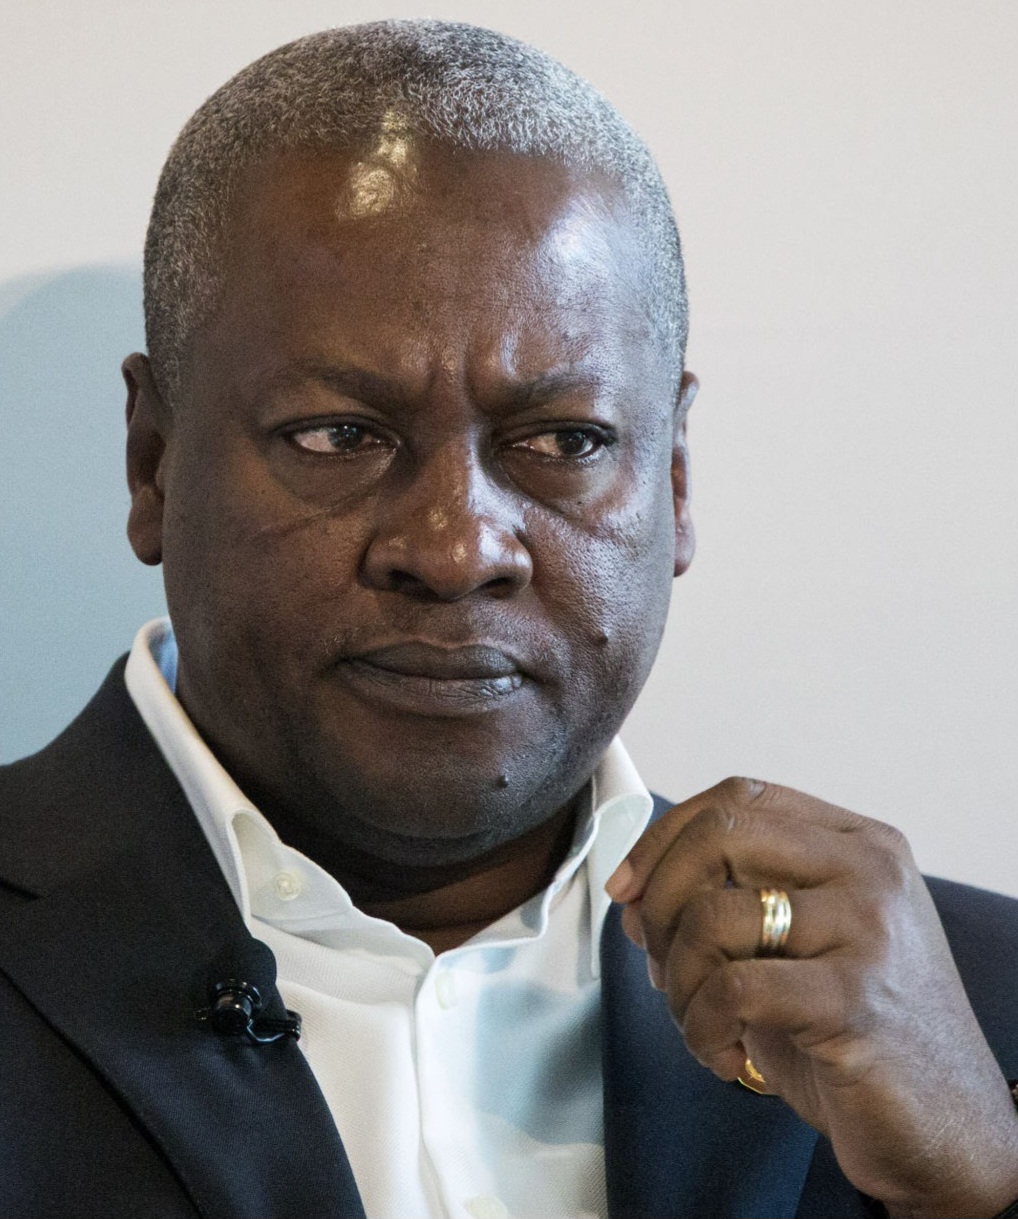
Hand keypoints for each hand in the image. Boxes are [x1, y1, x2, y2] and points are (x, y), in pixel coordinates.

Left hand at [606, 778, 1017, 1217]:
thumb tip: (631, 895)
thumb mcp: (797, 945)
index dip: (665, 835)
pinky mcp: (854, 998)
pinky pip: (731, 988)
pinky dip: (700, 1026)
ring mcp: (867, 928)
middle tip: (655, 961)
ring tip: (698, 1022)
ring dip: (676, 979)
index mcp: (857, 841)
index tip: (626, 888)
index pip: (738, 796)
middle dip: (659, 898)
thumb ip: (728, 903)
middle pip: (720, 834)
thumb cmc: (858, 1033)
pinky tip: (721, 1054)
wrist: (947, 1128)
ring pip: (713, 914)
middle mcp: (868, 869)